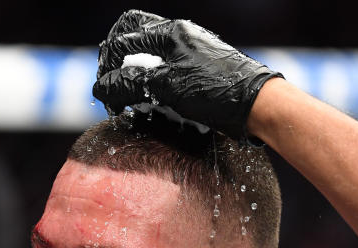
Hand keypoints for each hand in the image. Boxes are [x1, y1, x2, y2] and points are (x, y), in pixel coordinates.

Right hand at [93, 10, 281, 141]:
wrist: (257, 105)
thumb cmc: (216, 91)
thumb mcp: (165, 87)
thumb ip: (130, 84)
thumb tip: (101, 88)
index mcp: (171, 33)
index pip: (123, 40)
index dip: (107, 68)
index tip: (105, 94)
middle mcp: (180, 36)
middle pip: (134, 38)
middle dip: (117, 63)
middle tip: (112, 88)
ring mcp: (191, 52)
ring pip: (150, 55)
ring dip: (134, 74)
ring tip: (130, 98)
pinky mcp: (198, 70)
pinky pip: (165, 69)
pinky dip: (151, 82)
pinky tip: (151, 101)